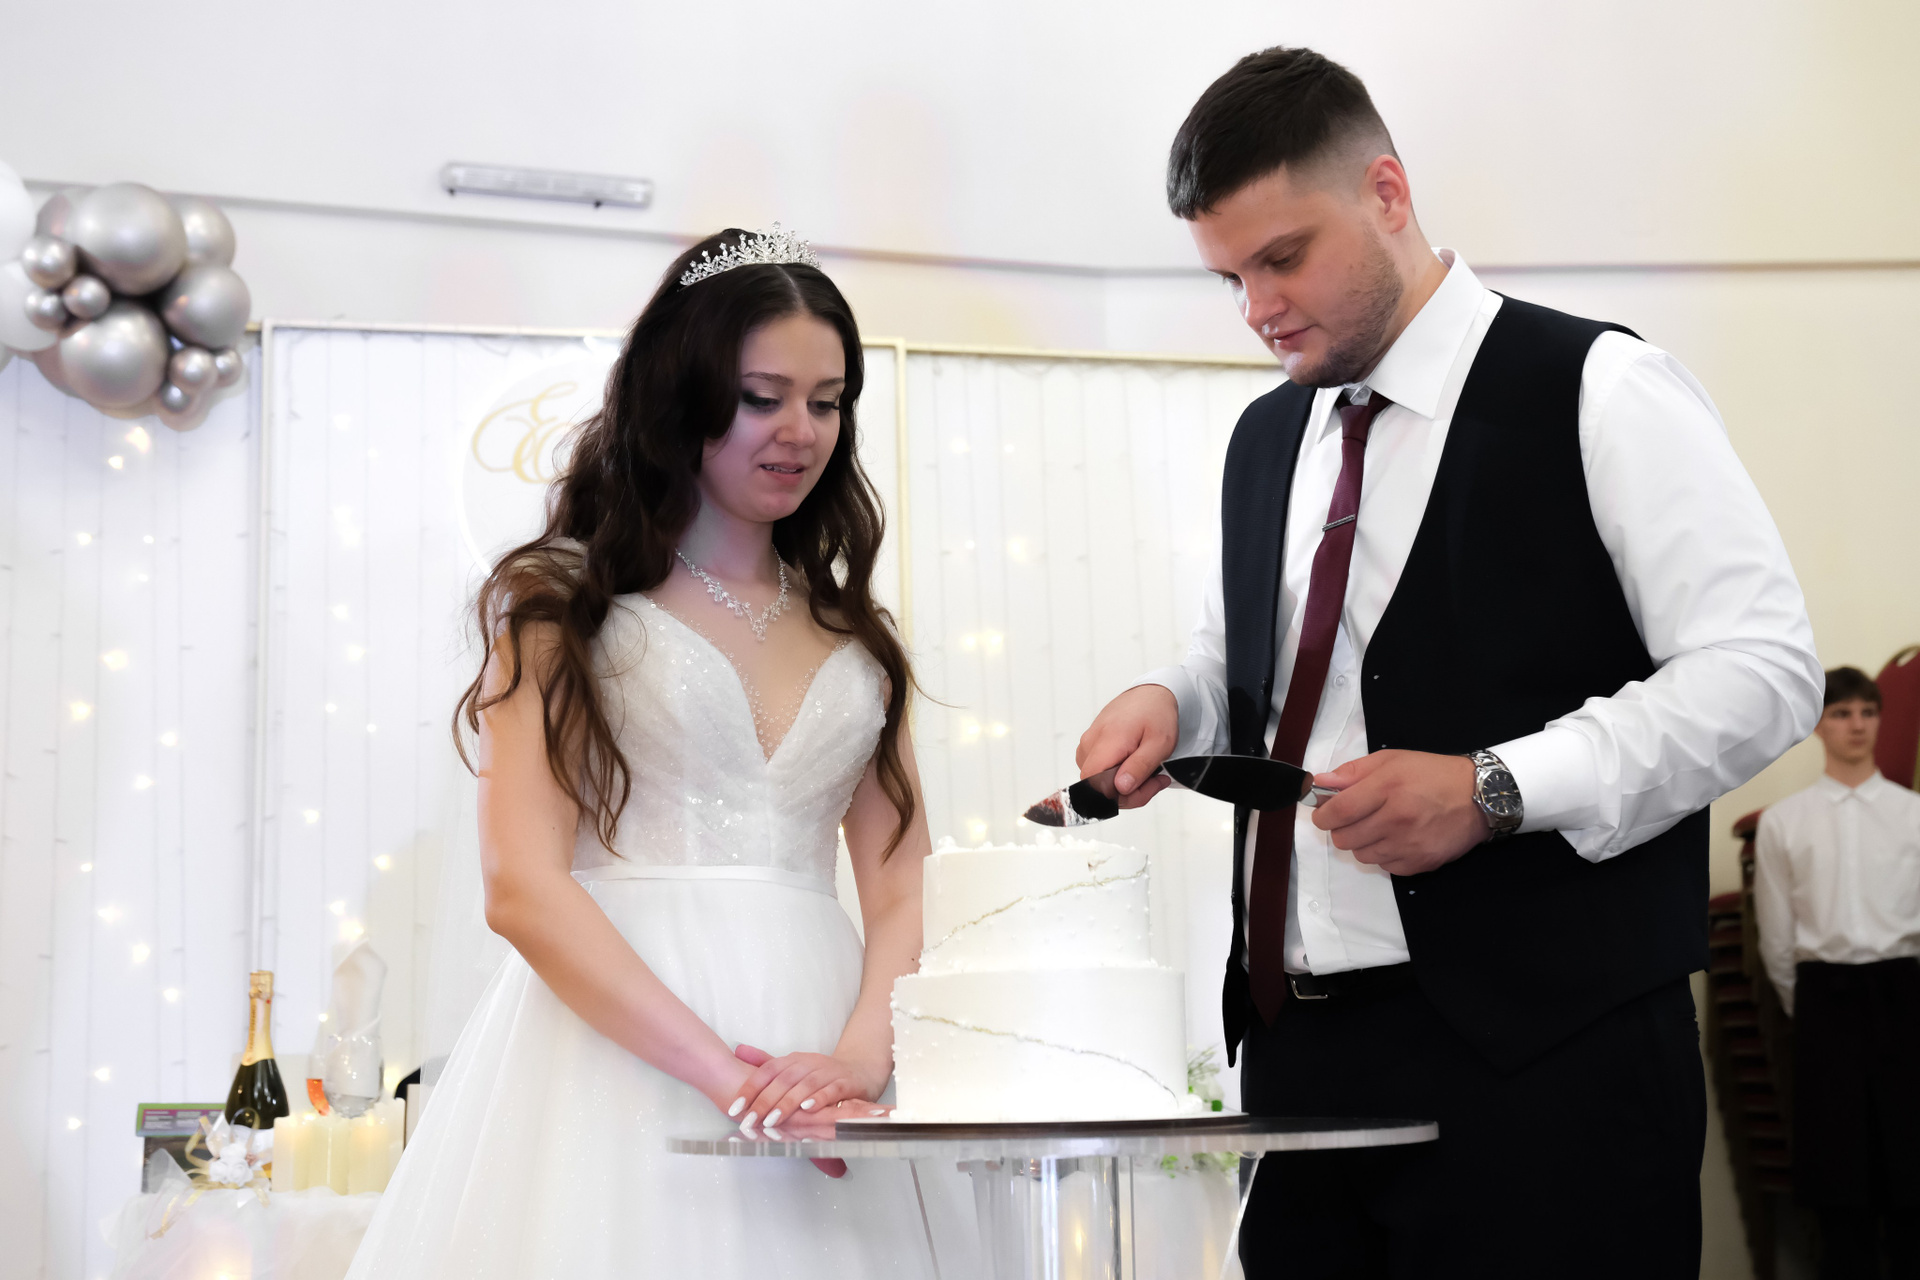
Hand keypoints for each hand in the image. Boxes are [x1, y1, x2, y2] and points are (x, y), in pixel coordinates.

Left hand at [728, 1044, 878, 1131]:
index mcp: (794, 1060)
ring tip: (772, 1120)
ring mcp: (829, 1072)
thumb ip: (766, 1063)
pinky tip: (808, 1108)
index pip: (767, 1071)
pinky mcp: (847, 1083)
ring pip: (806, 1086)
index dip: (750, 1088)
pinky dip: (820, 1098)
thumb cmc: (821, 1074)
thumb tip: (737, 1051)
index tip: (735, 1107)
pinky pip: (832, 1090)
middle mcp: (809, 1063)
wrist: (861, 1070)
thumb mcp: (793, 1067)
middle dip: (765, 1101)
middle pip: (784, 1080)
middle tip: (750, 1121)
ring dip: (788, 1103)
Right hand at [1075, 684, 1178, 807]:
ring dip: (1125, 786)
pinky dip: (1118, 776)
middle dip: (1128, 793)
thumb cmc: (1157, 714)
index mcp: (1107, 742)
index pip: (1094, 784)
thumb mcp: (1160, 743)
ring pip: (1098, 782)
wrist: (1151, 694)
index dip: (1117, 796)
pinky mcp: (1091, 745)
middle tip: (1155, 781)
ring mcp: (1088, 744)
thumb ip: (1139, 766)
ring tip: (1148, 771)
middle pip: (1096, 787)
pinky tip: (1136, 767)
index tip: (1145, 788)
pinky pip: (1099, 771)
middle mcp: (1090, 743)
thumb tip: (1120, 788)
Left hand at [1309, 750, 1488, 874]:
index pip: (1339, 811)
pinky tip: (1396, 838)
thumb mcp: (1392, 760)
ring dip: (1362, 843)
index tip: (1323, 813)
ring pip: (1361, 855)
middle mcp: (1396, 819)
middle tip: (1354, 818)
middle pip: (1345, 839)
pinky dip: (1383, 855)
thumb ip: (1353, 772)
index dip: (1323, 815)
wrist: (1479, 797)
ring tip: (1379, 827)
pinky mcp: (1420, 863)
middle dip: (1341, 829)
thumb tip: (1320, 783)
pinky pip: (1384, 866)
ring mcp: (1408, 844)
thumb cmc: (1433, 774)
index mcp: (1387, 788)